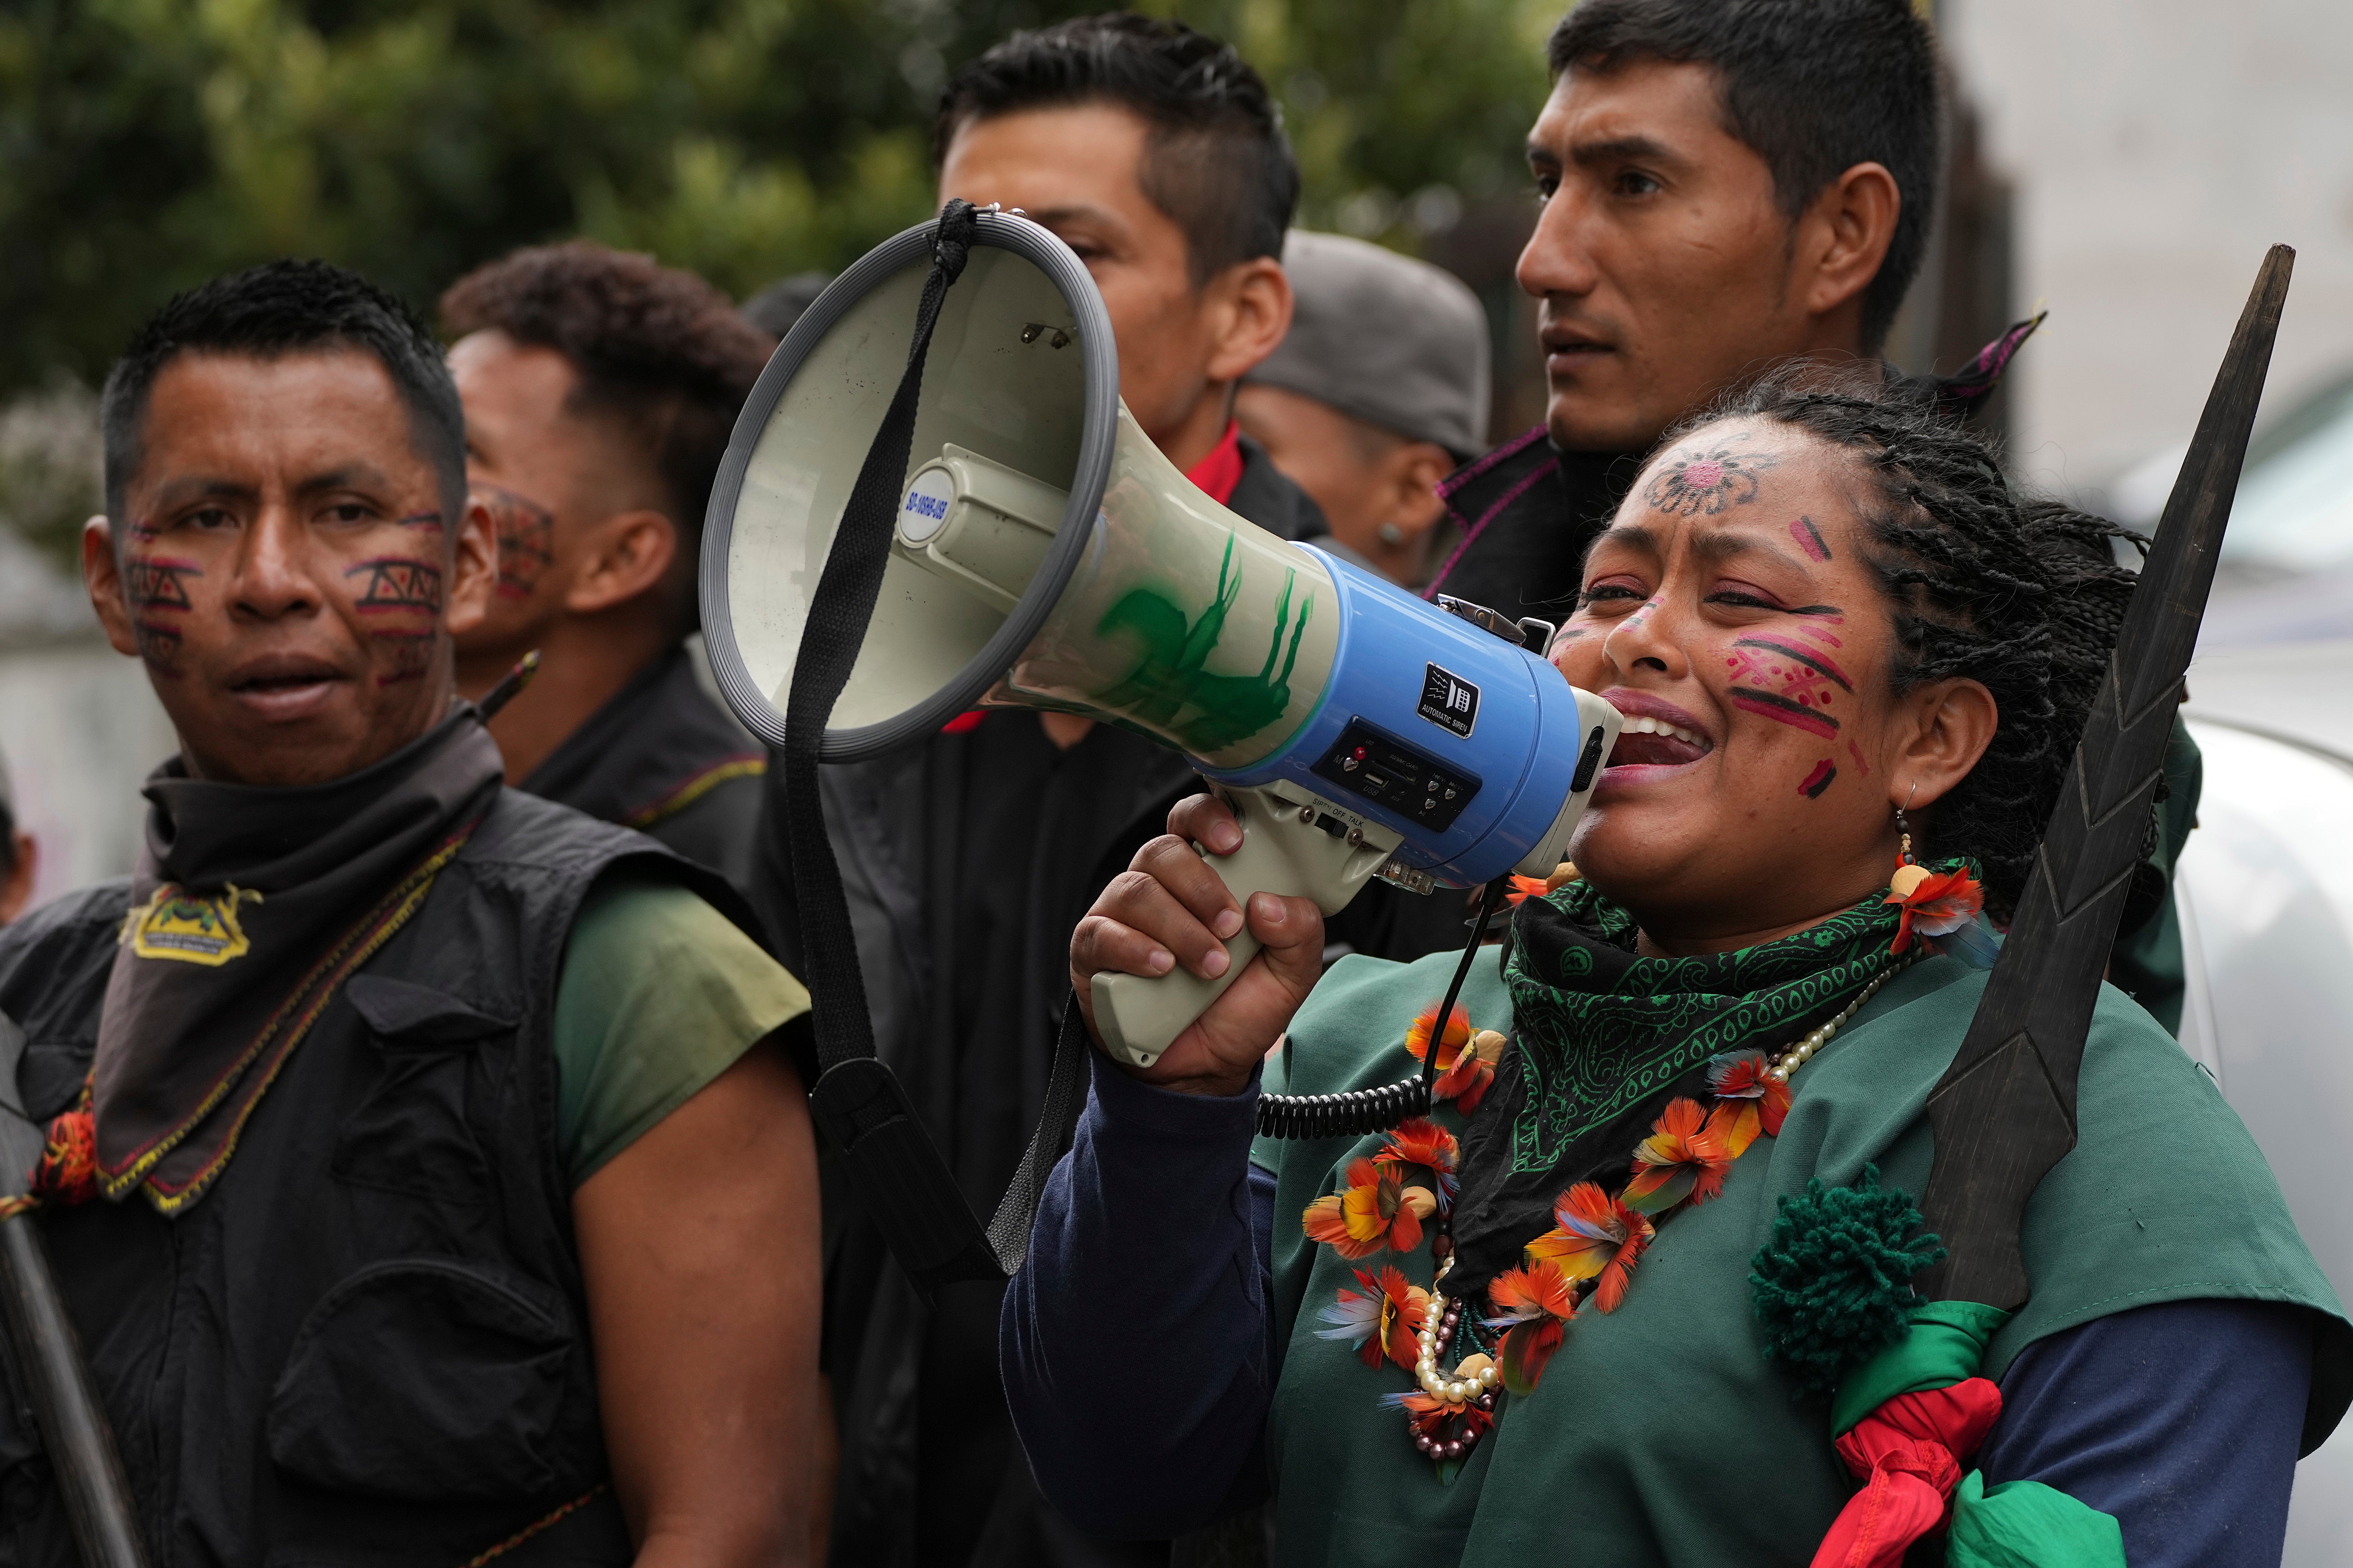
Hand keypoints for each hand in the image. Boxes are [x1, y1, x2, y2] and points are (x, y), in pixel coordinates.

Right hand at [1071, 792, 1323, 1096]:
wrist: (1201, 1069)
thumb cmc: (1236, 1008)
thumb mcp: (1289, 975)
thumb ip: (1299, 933)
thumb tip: (1271, 903)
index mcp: (1202, 876)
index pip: (1193, 822)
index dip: (1208, 819)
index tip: (1234, 842)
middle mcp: (1157, 886)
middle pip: (1164, 852)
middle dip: (1202, 887)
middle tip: (1231, 927)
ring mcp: (1120, 916)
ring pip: (1137, 891)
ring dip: (1180, 927)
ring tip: (1209, 966)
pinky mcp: (1093, 951)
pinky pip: (1103, 933)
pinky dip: (1136, 948)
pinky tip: (1163, 968)